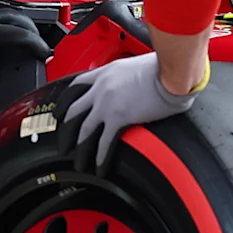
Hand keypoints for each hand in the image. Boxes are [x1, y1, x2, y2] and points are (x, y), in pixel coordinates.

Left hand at [63, 53, 201, 162]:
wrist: (170, 73)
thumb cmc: (161, 67)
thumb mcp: (134, 65)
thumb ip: (125, 76)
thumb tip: (129, 84)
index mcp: (104, 73)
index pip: (76, 85)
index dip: (66, 100)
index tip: (61, 111)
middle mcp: (100, 88)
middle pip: (72, 110)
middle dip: (65, 128)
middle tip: (62, 140)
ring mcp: (106, 104)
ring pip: (84, 130)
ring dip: (79, 148)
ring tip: (78, 161)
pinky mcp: (118, 118)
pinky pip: (104, 141)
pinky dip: (100, 157)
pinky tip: (99, 167)